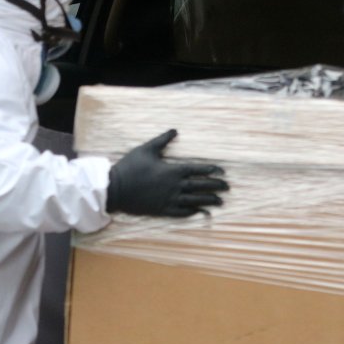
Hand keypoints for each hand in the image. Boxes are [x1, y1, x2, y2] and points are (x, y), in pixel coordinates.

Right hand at [107, 129, 227, 216]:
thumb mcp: (146, 149)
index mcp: (172, 170)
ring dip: (208, 201)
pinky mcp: (162, 210)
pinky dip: (193, 212)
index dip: (212, 170)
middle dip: (215, 186)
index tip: (222, 172)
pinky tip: (200, 212)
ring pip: (194, 201)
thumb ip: (162, 140)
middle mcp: (174, 186)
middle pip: (200, 186)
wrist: (116, 189)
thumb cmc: (130, 167)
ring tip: (220, 201)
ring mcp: (169, 200)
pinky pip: (181, 212)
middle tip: (227, 187)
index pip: (198, 170)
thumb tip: (174, 130)